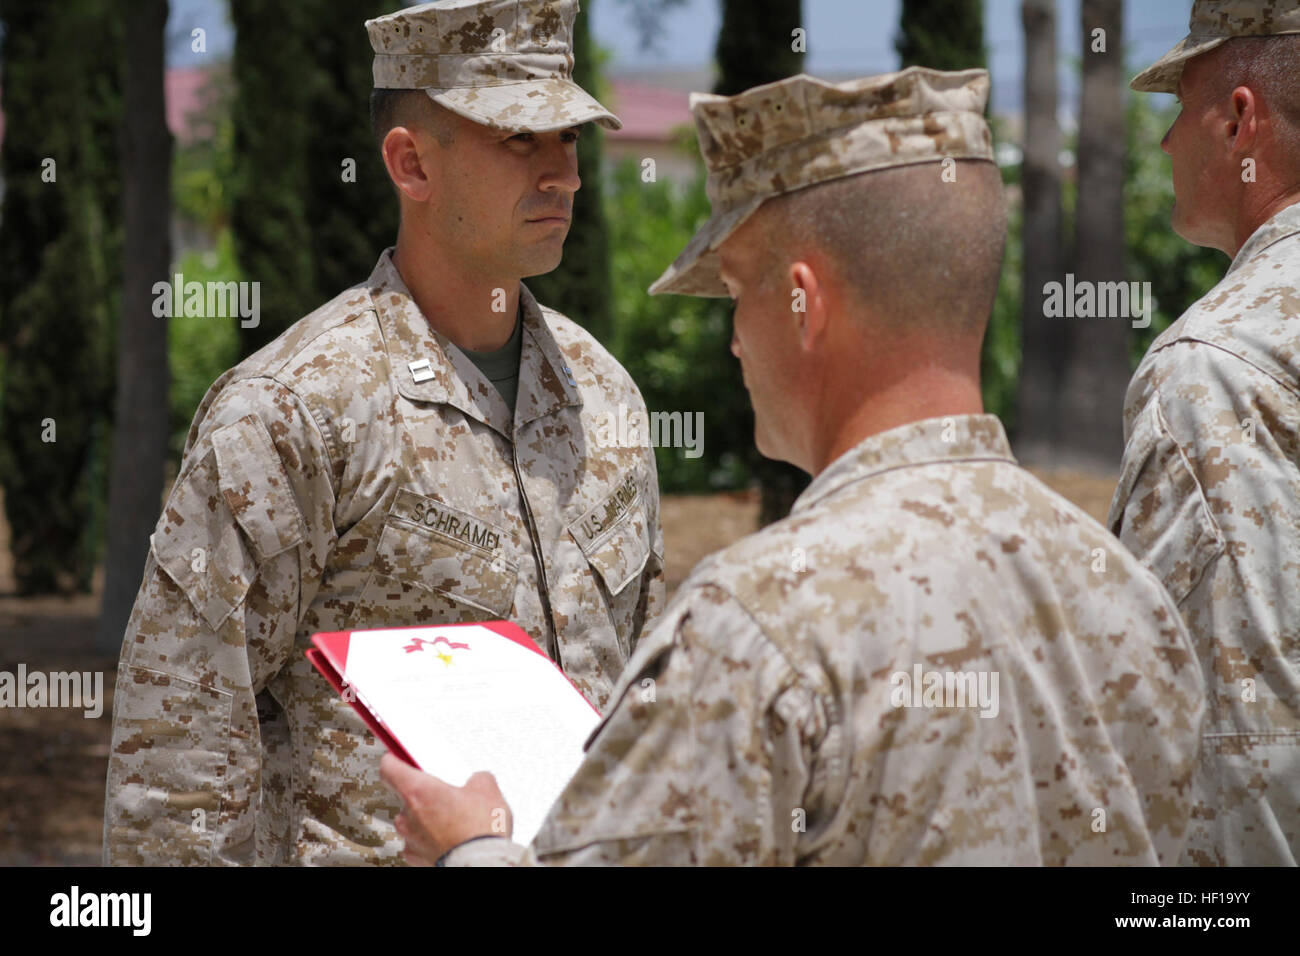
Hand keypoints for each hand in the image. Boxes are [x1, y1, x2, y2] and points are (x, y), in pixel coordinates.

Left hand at [379, 753, 512, 864]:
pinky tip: (452, 839)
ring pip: (413, 822)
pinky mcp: (416, 859)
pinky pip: (420, 843)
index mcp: (418, 791)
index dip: (395, 761)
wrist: (481, 864)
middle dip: (425, 796)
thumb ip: (475, 778)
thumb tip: (477, 781)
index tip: (398, 759)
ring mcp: (409, 840)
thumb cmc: (479, 831)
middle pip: (406, 797)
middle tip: (447, 797)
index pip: (389, 767)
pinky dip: (432, 840)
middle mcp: (407, 816)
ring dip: (428, 820)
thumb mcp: (487, 790)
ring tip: (454, 822)